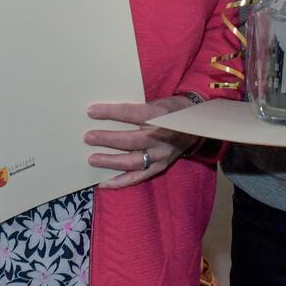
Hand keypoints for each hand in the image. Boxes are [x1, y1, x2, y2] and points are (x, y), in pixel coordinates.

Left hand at [85, 96, 200, 188]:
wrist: (197, 126)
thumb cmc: (172, 110)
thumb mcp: (159, 102)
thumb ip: (138, 108)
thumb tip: (107, 112)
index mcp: (160, 116)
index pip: (131, 113)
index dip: (110, 112)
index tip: (91, 111)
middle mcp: (162, 137)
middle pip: (130, 140)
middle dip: (107, 139)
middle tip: (88, 137)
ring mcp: (162, 155)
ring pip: (133, 162)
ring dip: (111, 162)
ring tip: (92, 160)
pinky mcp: (161, 168)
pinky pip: (138, 178)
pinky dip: (120, 182)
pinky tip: (103, 182)